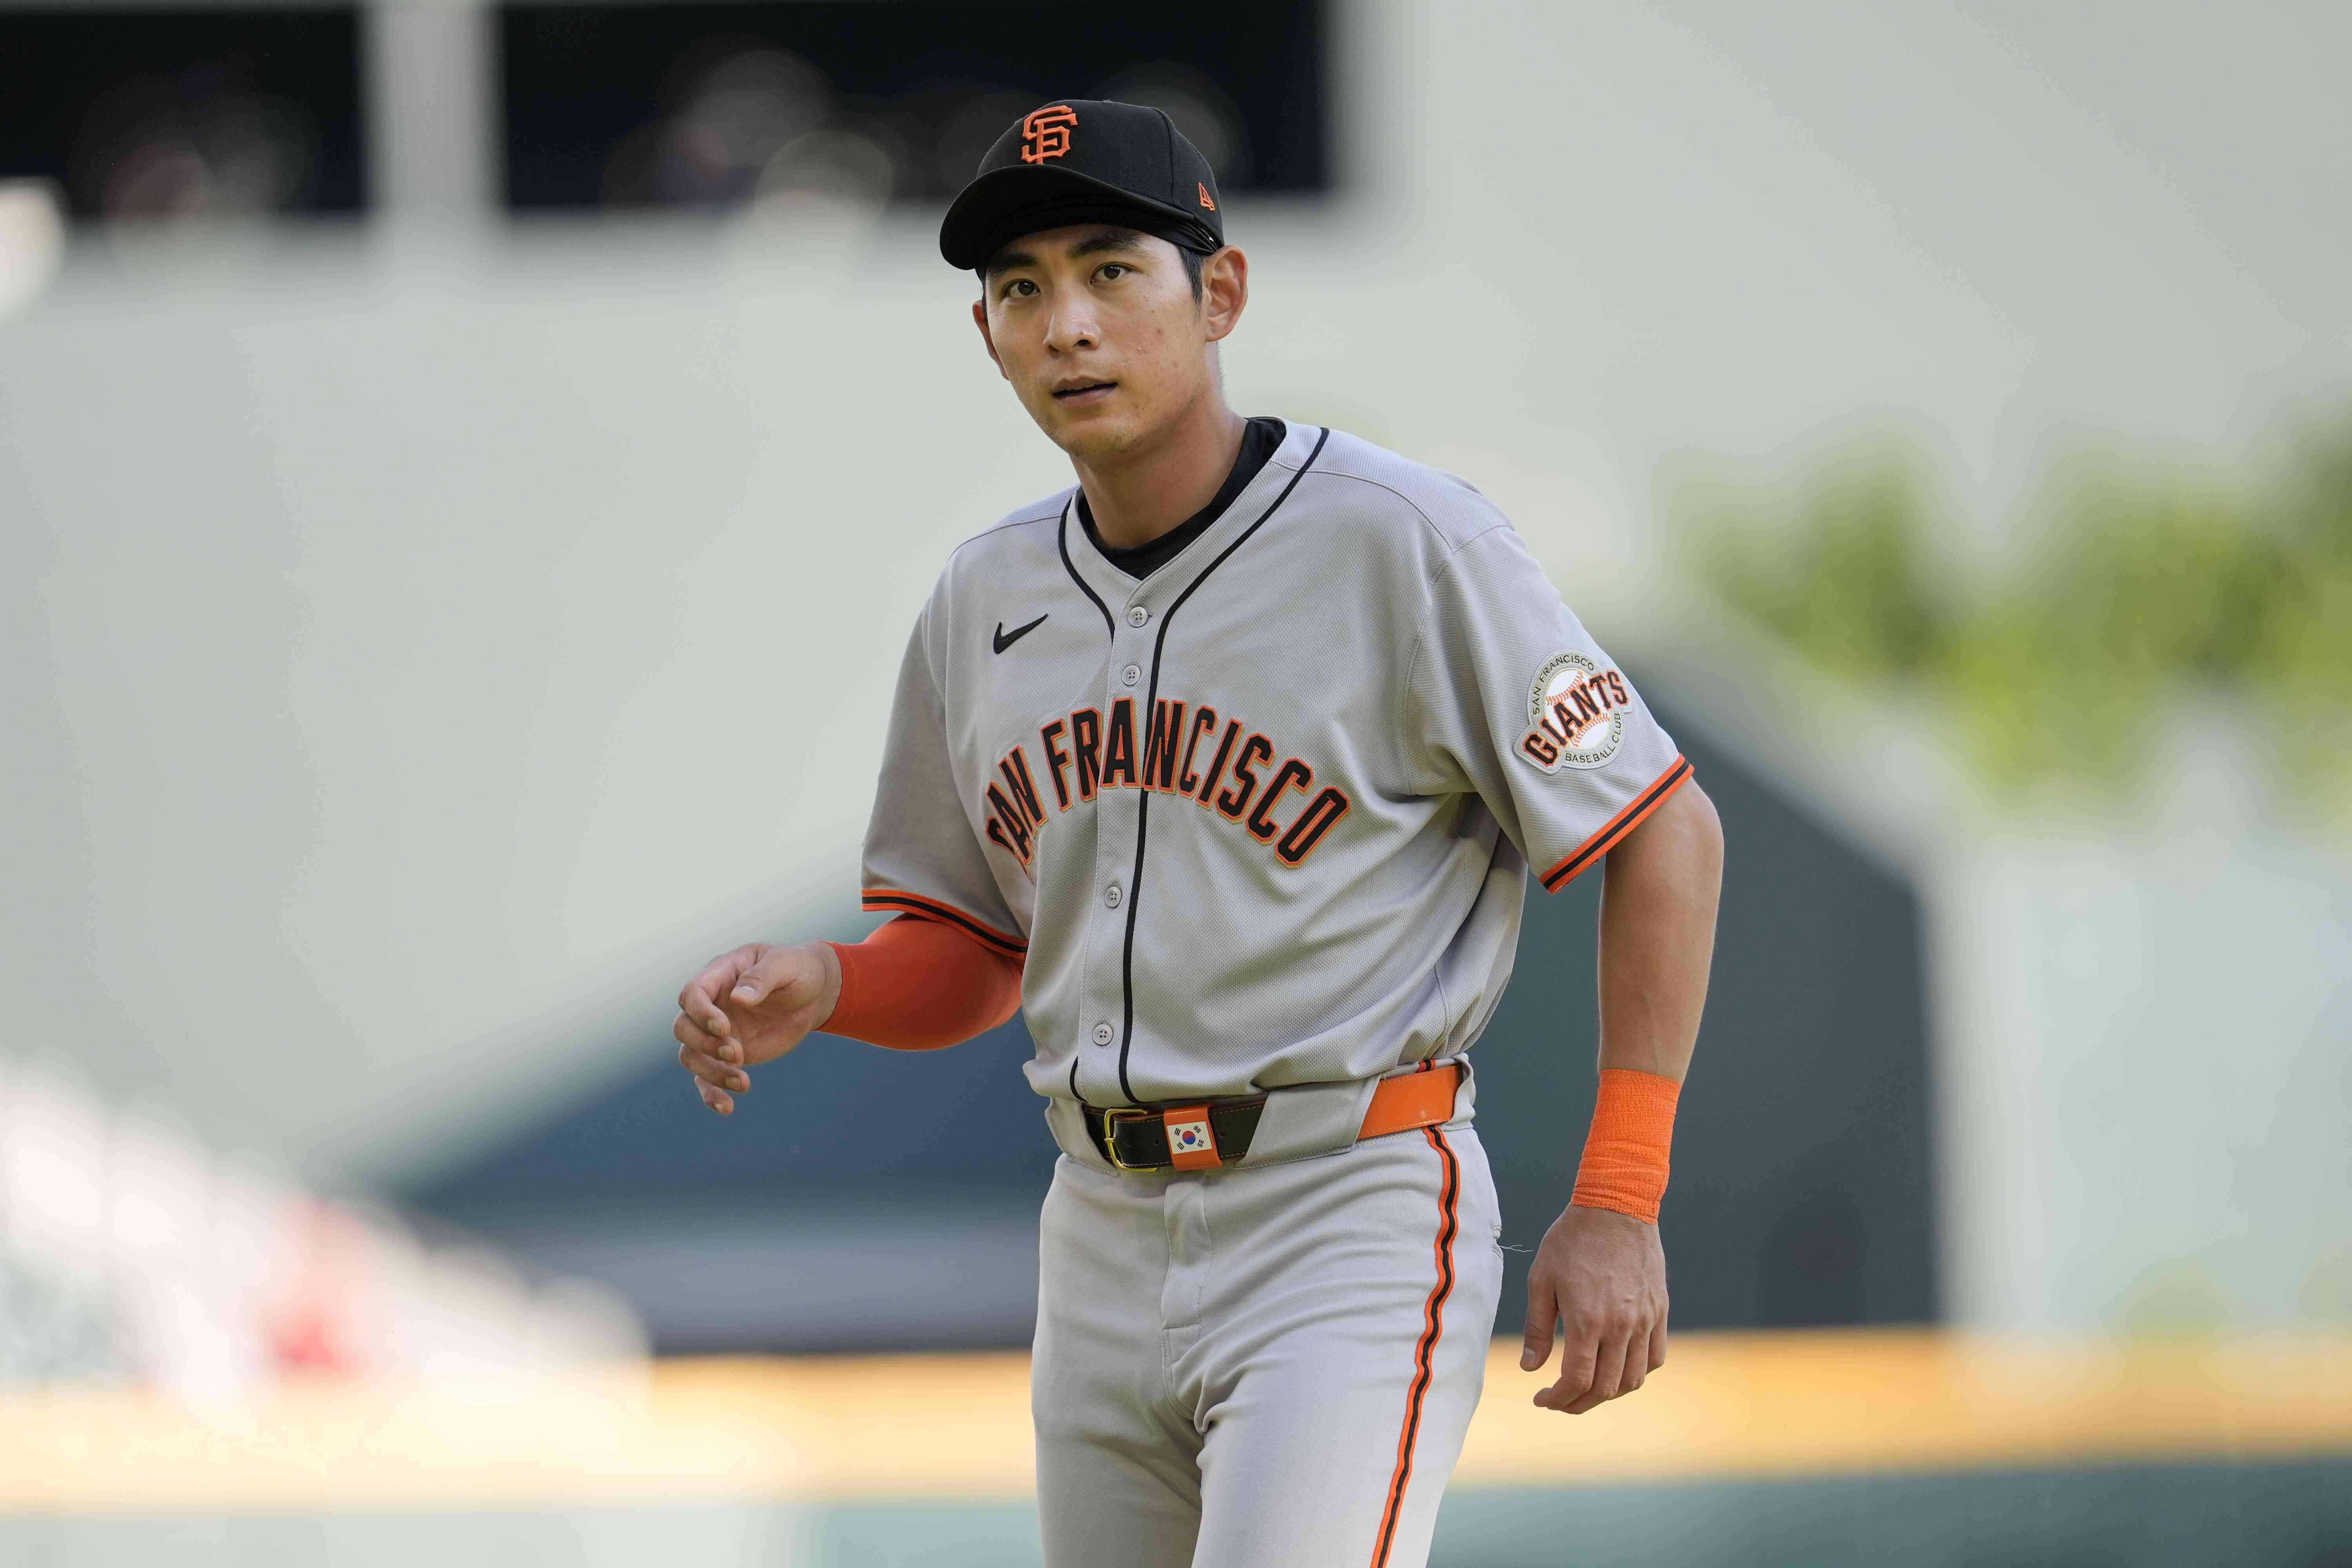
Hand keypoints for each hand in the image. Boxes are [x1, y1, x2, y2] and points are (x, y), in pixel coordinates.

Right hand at [673, 942, 840, 1114]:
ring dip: (711, 1073)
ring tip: (744, 1082)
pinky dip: (711, 1094)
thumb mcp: (785, 964)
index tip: (724, 1029)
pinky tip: (727, 1107)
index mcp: (719, 976)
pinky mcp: (726, 1056)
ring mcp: (715, 1033)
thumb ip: (761, 978)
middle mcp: (710, 1006)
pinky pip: (706, 1078)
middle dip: (705, 1044)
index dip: (701, 1013)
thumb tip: (739, 998)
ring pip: (691, 1056)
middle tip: (738, 1053)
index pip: (692, 994)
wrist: (812, 994)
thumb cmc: (796, 970)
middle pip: (683, 1027)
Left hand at [1518, 1203, 1667, 1413]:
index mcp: (1588, 1320)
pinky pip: (1655, 1357)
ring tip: (1586, 1388)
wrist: (1616, 1206)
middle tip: (1559, 1401)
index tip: (1541, 1399)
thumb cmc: (1571, 1240)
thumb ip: (1537, 1328)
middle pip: (1606, 1388)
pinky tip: (1617, 1368)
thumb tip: (1530, 1368)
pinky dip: (1637, 1372)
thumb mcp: (1541, 1279)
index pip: (1577, 1380)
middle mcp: (1621, 1326)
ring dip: (1608, 1393)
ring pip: (1633, 1379)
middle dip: (1579, 1403)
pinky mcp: (1659, 1310)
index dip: (1558, 1399)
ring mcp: (1645, 1319)